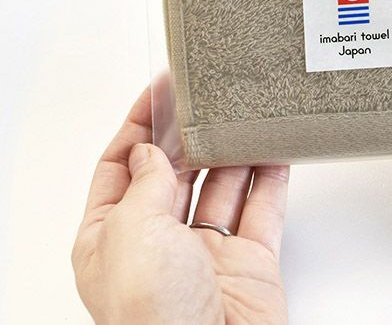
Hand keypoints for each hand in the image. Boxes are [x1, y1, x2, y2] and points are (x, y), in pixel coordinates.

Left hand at [72, 87, 289, 323]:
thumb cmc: (154, 314)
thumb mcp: (132, 232)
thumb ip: (146, 183)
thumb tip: (151, 153)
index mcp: (113, 239)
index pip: (120, 167)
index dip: (138, 126)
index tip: (159, 91)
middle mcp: (159, 243)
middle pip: (175, 172)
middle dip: (189, 134)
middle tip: (207, 98)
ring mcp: (207, 252)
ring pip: (222, 186)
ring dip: (234, 152)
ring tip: (244, 117)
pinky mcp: (250, 262)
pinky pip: (263, 209)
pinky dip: (271, 178)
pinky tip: (276, 150)